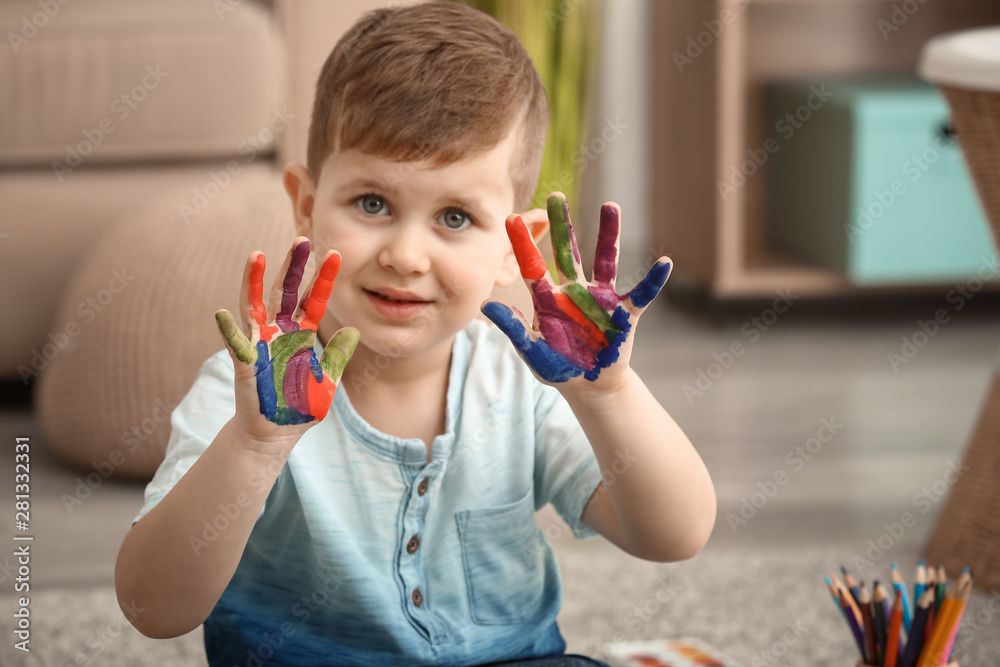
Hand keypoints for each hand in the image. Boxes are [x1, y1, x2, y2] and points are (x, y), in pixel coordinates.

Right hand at [215, 236, 359, 443]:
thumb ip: (337, 356)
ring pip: (255, 304)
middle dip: (293, 266)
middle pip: (286, 292)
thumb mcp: (327, 381)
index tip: (335, 254)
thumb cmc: (300, 407)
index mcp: (301, 335)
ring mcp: (260, 344)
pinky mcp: (245, 362)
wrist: (276, 434)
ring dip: (254, 280)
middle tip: (302, 239)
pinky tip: (221, 312)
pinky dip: (227, 329)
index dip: (323, 278)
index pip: (314, 300)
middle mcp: (279, 333)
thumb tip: (353, 330)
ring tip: (256, 254)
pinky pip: (235, 344)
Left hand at [481, 192, 670, 387]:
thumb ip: (512, 327)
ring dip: (608, 233)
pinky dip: (653, 281)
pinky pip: (642, 293)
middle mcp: (574, 290)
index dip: (522, 242)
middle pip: (568, 250)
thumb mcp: (531, 350)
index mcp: (549, 298)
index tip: (511, 217)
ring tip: (610, 205)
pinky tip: (664, 263)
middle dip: (562, 223)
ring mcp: (600, 298)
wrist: (589, 385)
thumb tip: (485, 305)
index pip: (532, 265)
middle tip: (556, 195)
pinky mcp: (624, 312)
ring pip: (604, 259)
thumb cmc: (557, 367)